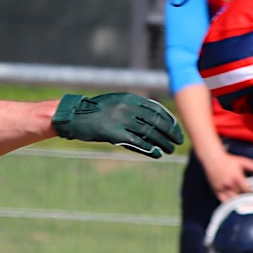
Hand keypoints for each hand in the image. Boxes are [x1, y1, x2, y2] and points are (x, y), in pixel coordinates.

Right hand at [52, 92, 184, 156]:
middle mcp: (128, 107)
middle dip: (170, 132)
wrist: (74, 115)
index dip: (169, 121)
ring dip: (162, 142)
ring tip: (170, 149)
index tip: (177, 130)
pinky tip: (157, 154)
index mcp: (130, 98)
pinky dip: (149, 149)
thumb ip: (135, 108)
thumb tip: (155, 120)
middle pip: (156, 122)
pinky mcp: (115, 133)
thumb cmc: (96, 111)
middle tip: (179, 141)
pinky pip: (137, 142)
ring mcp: (121, 120)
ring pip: (149, 133)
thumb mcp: (117, 102)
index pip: (157, 110)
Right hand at [197, 145, 252, 200]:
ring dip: (240, 204)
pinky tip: (236, 205)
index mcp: (237, 178)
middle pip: (241, 197)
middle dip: (248, 200)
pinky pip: (224, 202)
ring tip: (247, 206)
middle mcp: (230, 184)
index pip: (248, 191)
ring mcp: (222, 189)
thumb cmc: (229, 160)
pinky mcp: (217, 191)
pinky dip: (230, 204)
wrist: (212, 159)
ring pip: (233, 201)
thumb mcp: (244, 162)